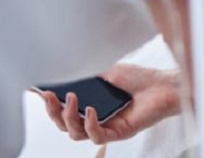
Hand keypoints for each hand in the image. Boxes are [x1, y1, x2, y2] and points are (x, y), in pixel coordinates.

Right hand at [37, 64, 180, 143]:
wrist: (165, 85)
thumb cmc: (141, 79)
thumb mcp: (109, 72)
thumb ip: (88, 74)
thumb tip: (65, 69)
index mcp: (92, 105)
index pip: (65, 109)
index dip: (49, 103)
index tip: (38, 90)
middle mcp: (97, 119)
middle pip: (65, 125)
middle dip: (52, 111)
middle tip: (48, 96)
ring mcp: (108, 127)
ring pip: (76, 134)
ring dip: (69, 116)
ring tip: (71, 98)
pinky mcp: (119, 133)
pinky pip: (97, 135)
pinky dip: (89, 124)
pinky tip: (90, 110)